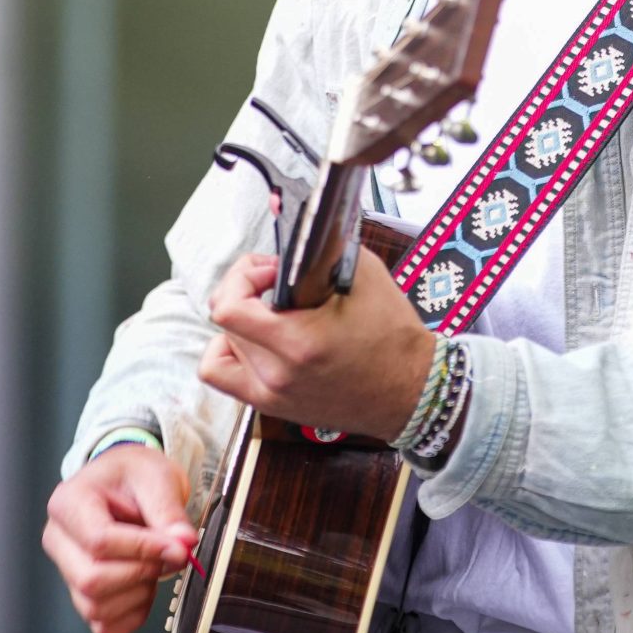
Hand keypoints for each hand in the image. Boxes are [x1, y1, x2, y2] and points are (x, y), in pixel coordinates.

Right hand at [42, 444, 196, 632]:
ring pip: (95, 607)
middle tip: (166, 556)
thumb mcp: (156, 478)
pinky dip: (132, 616)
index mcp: (68, 503)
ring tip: (154, 566)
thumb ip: (169, 511)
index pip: (99, 541)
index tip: (176, 546)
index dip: (142, 549)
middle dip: (140, 573)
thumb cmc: (133, 476)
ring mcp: (66, 571)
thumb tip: (183, 543)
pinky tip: (145, 588)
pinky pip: (103, 627)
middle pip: (91, 580)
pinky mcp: (81, 595)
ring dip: (138, 594)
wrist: (127, 485)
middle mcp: (59, 540)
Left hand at [200, 249, 435, 440]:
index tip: (270, 271)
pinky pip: (222, 374)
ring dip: (241, 321)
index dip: (244, 276)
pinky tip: (255, 341)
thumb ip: (321, 249)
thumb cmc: (392, 337)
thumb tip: (291, 227)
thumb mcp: (363, 275)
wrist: (410, 389)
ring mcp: (271, 394)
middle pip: (224, 320)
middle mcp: (278, 374)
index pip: (228, 307)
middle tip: (275, 283)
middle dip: (245, 290)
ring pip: (222, 344)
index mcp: (298, 343)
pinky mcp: (272, 406)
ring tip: (268, 313)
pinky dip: (230, 352)